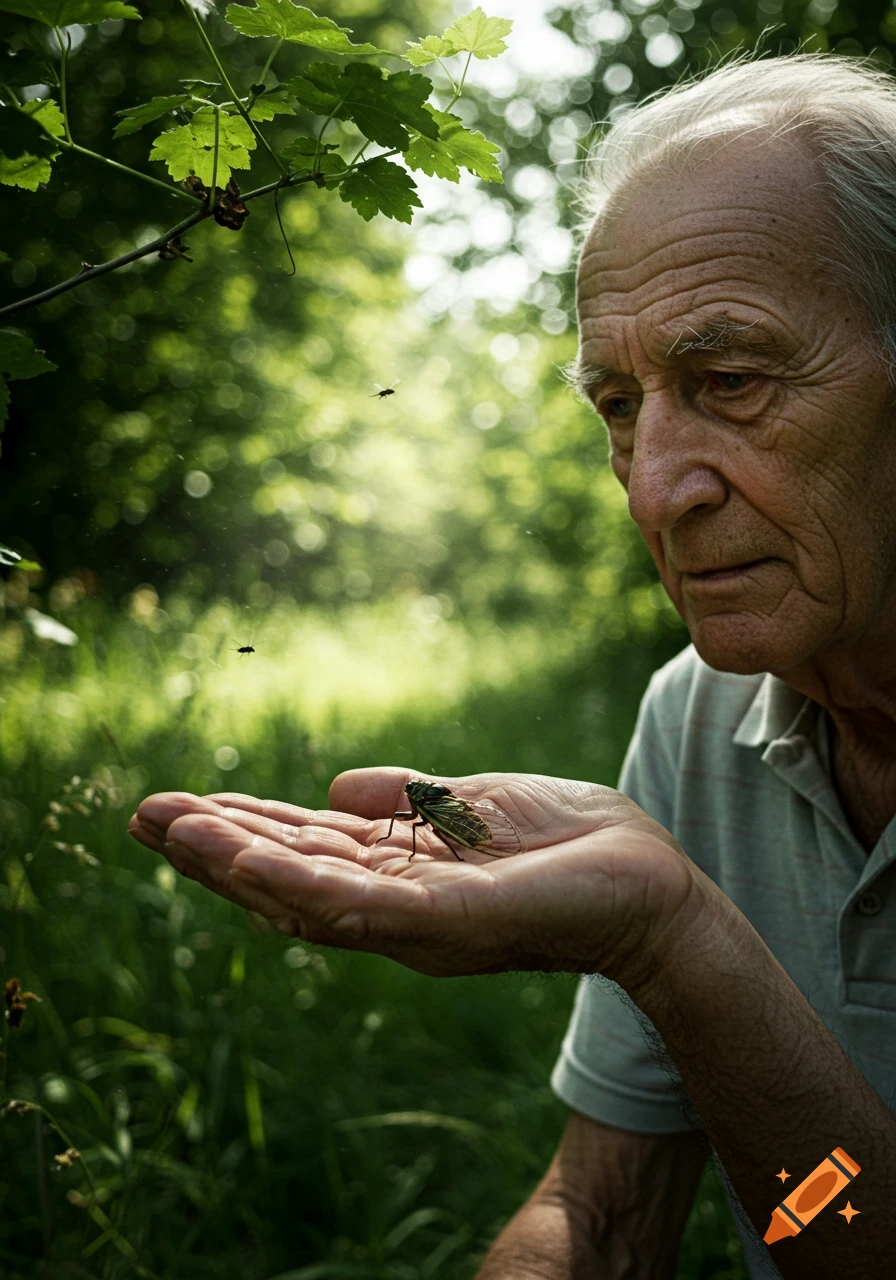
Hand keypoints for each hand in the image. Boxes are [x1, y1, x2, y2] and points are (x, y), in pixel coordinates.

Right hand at [128, 768, 707, 990]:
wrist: (654, 880)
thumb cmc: (574, 841)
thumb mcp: (477, 804)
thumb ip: (409, 800)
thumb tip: (334, 786)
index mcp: (403, 870)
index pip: (306, 849)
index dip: (243, 827)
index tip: (182, 803)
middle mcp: (396, 903)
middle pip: (289, 876)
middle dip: (216, 847)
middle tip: (143, 816)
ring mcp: (417, 920)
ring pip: (306, 894)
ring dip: (236, 863)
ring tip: (171, 829)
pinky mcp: (447, 924)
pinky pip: (357, 904)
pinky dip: (294, 882)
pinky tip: (245, 857)